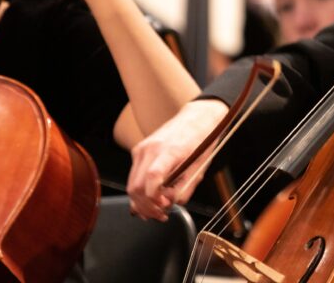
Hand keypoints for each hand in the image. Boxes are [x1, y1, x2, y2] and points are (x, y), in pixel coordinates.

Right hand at [127, 99, 227, 220]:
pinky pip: (133, 177)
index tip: (164, 206)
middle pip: (136, 186)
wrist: (197, 118)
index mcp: (169, 150)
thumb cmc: (201, 140)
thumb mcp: (199, 167)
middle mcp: (150, 148)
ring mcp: (141, 149)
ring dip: (142, 203)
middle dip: (147, 207)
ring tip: (157, 211)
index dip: (155, 197)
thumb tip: (169, 204)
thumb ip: (184, 188)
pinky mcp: (139, 151)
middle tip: (161, 215)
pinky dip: (140, 192)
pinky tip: (151, 200)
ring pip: (131, 184)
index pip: (153, 177)